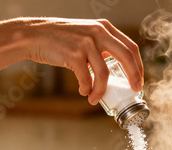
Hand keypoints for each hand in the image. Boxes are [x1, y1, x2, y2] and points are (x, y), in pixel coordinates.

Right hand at [23, 18, 143, 104]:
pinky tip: (83, 91)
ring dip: (102, 90)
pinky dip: (86, 88)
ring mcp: (86, 43)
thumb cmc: (59, 40)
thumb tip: (115, 72)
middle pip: (127, 57)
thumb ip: (101, 47)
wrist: (33, 35)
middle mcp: (98, 32)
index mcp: (104, 28)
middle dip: (133, 76)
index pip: (130, 47)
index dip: (138, 66)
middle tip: (133, 91)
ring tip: (95, 99)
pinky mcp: (74, 54)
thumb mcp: (85, 35)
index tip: (138, 81)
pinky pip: (87, 78)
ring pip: (105, 73)